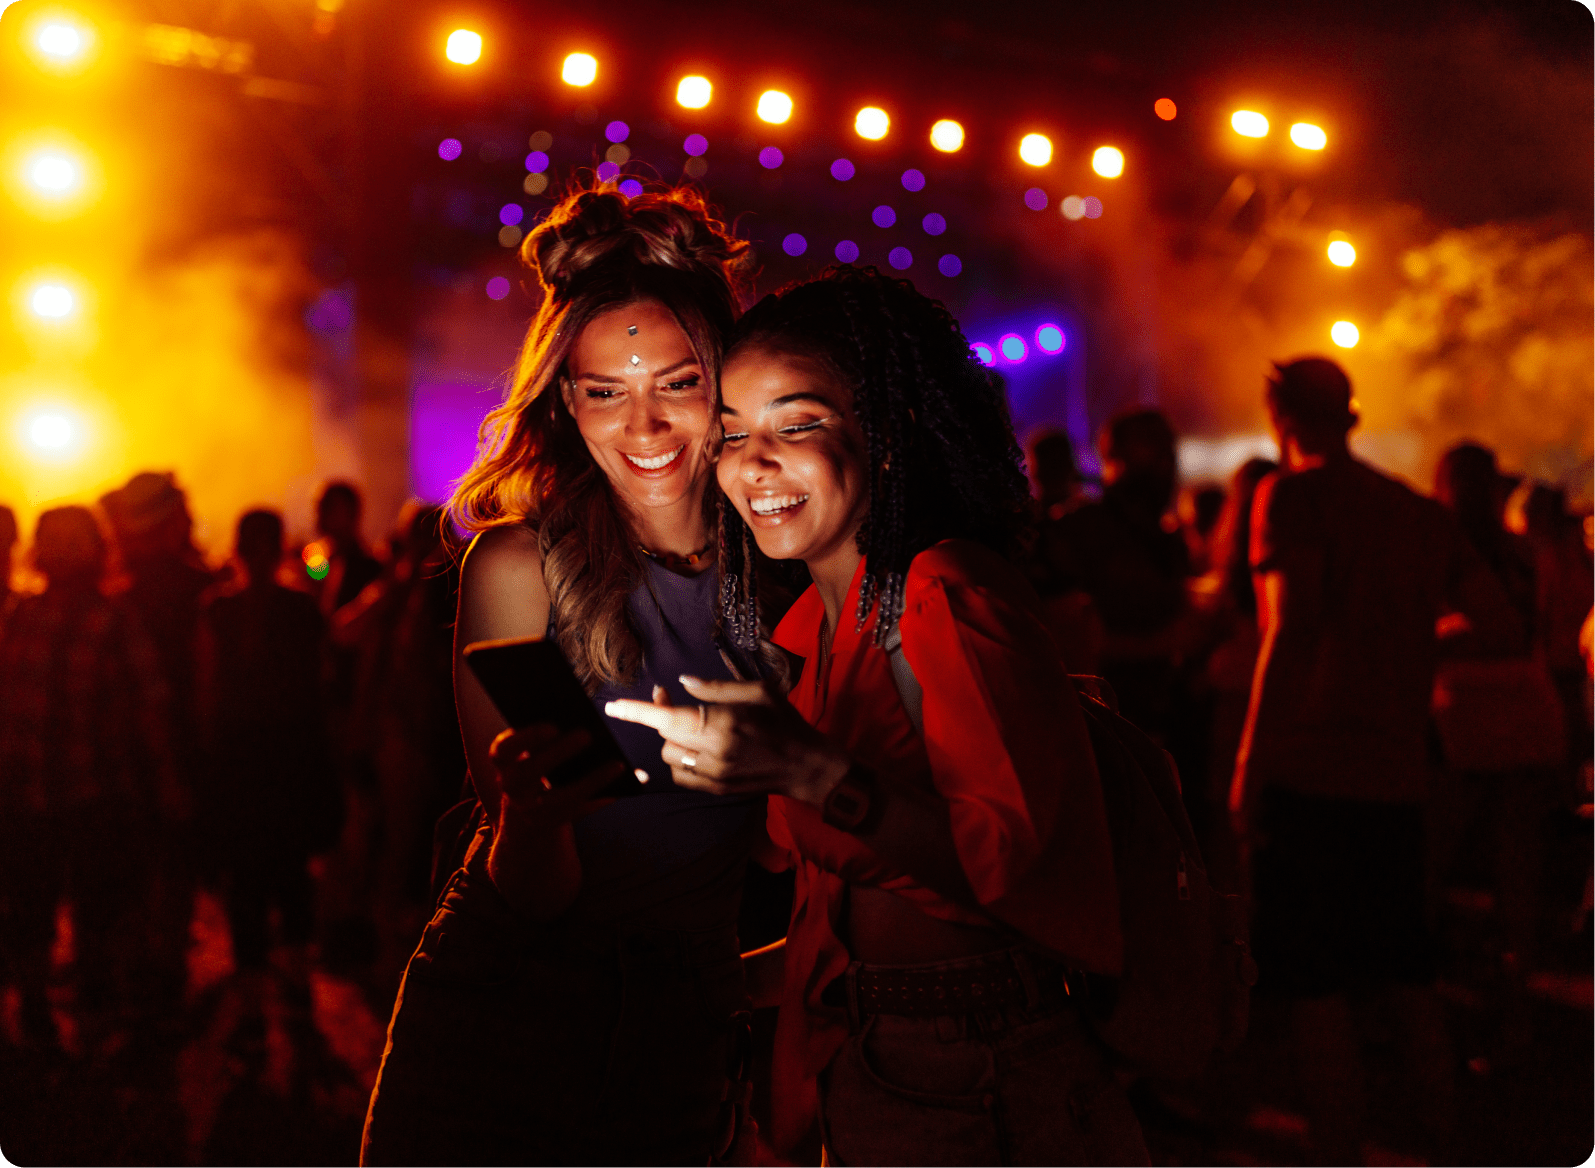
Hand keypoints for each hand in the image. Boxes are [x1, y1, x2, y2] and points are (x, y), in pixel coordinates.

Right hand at [488, 723, 625, 834]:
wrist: (524, 813)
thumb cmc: (533, 767)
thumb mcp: (528, 752)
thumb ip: (542, 738)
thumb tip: (577, 714)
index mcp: (503, 762)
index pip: (503, 750)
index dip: (526, 738)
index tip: (553, 726)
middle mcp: (511, 786)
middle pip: (529, 773)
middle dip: (557, 753)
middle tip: (586, 735)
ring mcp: (529, 808)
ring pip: (558, 798)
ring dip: (589, 781)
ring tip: (617, 765)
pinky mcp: (550, 822)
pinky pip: (577, 812)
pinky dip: (599, 800)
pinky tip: (619, 788)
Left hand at [604, 676, 848, 806]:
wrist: (805, 766)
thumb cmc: (784, 722)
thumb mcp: (758, 691)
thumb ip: (715, 687)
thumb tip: (680, 682)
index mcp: (724, 723)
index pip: (668, 717)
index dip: (637, 711)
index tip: (612, 707)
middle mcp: (715, 751)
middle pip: (664, 736)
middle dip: (662, 716)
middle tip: (670, 699)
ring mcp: (714, 775)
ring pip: (670, 756)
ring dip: (674, 739)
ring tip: (694, 725)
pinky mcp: (716, 789)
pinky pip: (680, 775)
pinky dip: (681, 759)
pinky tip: (699, 747)